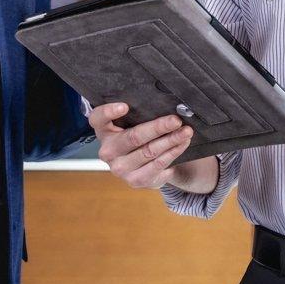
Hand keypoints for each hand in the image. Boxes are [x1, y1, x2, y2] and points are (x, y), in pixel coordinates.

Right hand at [89, 102, 214, 191]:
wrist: (142, 168)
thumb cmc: (138, 138)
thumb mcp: (132, 125)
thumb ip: (139, 114)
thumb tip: (168, 103)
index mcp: (104, 131)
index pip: (98, 119)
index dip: (109, 112)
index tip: (125, 106)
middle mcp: (108, 151)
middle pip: (134, 137)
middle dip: (158, 127)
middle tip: (176, 120)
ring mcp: (120, 168)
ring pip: (150, 152)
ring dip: (171, 141)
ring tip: (186, 132)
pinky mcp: (135, 181)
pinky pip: (158, 166)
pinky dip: (173, 154)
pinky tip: (182, 146)